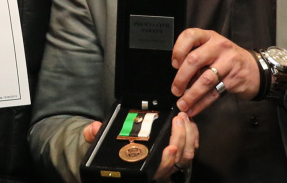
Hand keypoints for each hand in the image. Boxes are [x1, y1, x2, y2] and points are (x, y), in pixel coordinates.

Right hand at [82, 114, 197, 181]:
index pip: (159, 170)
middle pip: (179, 160)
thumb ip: (94, 137)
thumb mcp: (98, 144)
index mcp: (142, 170)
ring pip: (187, 154)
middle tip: (178, 119)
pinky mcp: (177, 155)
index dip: (167, 161)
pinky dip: (192, 135)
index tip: (170, 148)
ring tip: (183, 116)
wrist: (117, 156)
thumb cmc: (110, 153)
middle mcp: (158, 170)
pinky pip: (190, 148)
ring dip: (189, 135)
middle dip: (181, 138)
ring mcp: (169, 163)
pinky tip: (188, 122)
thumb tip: (94, 128)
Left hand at [170, 29, 260, 116]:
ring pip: (205, 79)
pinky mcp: (233, 79)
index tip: (174, 64)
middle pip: (194, 60)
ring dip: (190, 95)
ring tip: (183, 103)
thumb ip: (196, 57)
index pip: (190, 36)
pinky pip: (214, 93)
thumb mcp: (213, 49)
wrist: (255, 69)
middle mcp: (219, 47)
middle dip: (181, 78)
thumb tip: (177, 76)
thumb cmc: (228, 59)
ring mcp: (228, 62)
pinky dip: (201, 103)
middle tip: (175, 90)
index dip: (178, 50)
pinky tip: (194, 108)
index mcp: (209, 37)